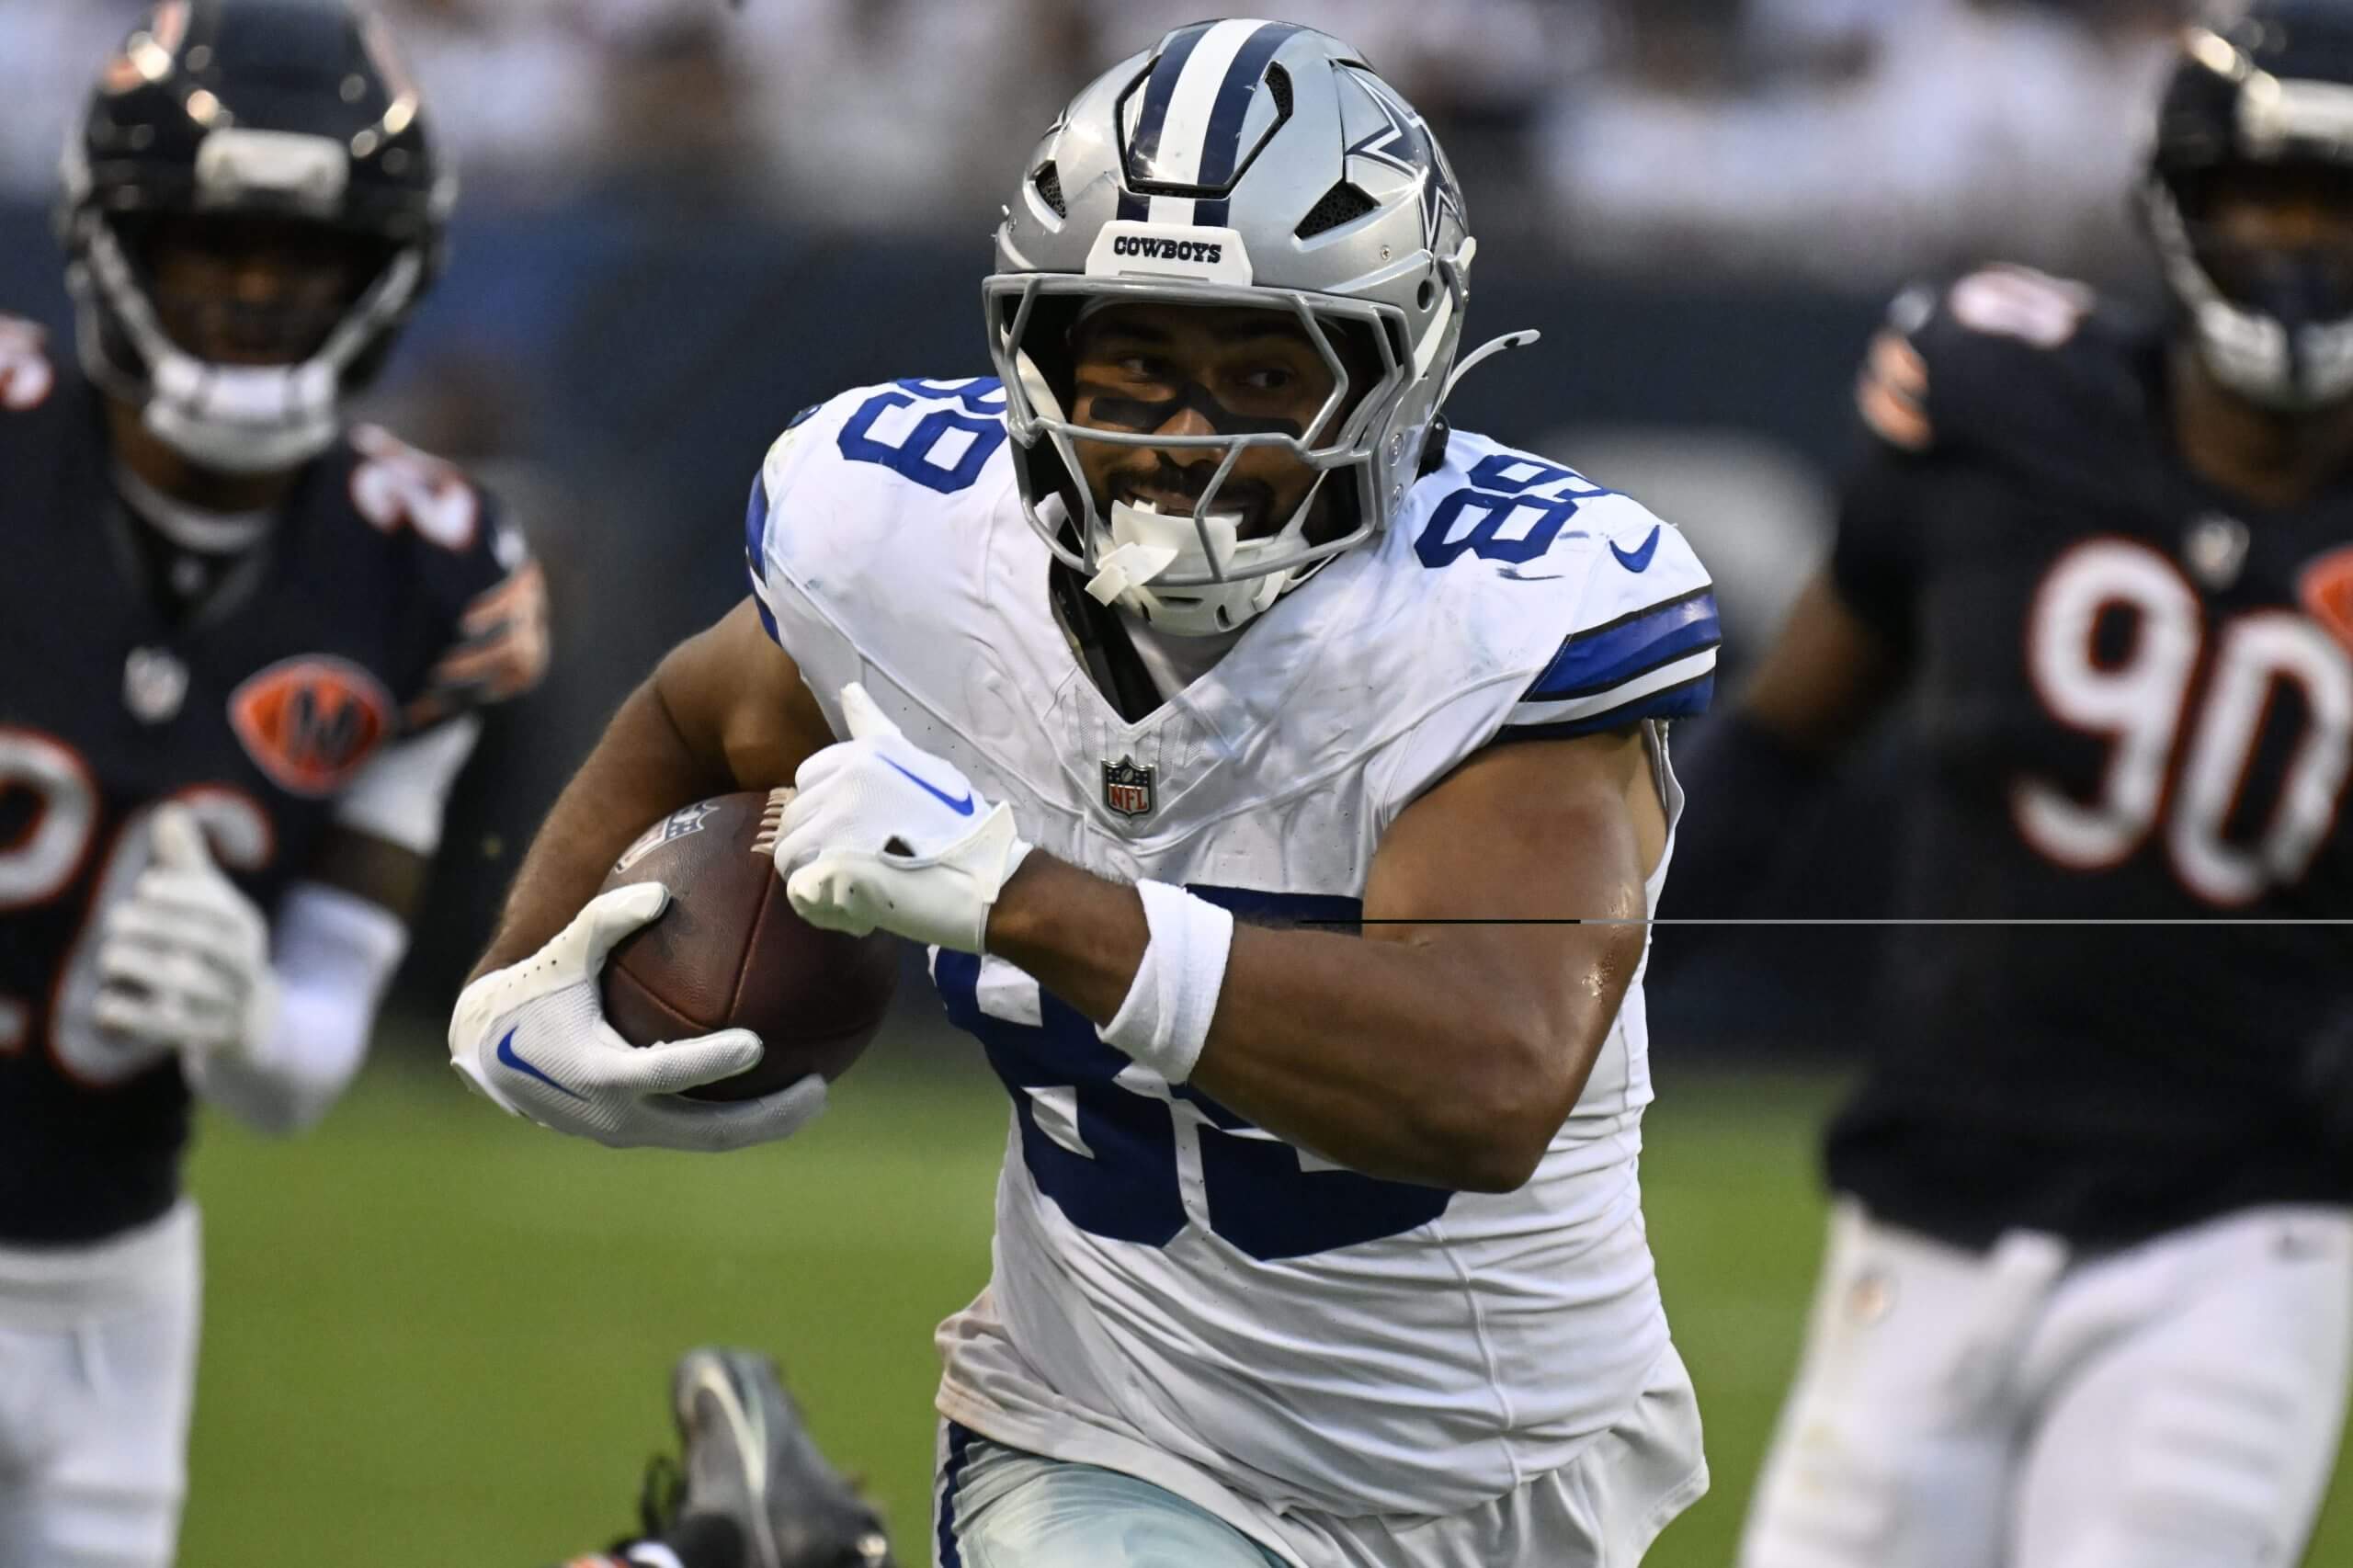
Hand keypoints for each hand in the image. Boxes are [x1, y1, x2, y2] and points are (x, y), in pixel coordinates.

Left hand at [93, 805, 276, 1071]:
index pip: (221, 908)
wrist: (250, 1023)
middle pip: (211, 945)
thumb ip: (187, 864)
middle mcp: (245, 965)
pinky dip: (138, 1018)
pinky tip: (104, 1004)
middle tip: (114, 918)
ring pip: (193, 986)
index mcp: (245, 928)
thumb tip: (169, 811)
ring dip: (147, 967)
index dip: (184, 895)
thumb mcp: (209, 908)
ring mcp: (231, 1004)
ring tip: (109, 955)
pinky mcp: (211, 1039)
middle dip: (162, 927)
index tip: (144, 886)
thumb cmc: (216, 951)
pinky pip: (177, 1031)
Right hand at [449, 883, 825, 1150]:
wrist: (487, 1054)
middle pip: (706, 1132)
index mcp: (599, 1075)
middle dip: (768, 1118)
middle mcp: (617, 1117)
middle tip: (820, 1090)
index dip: (710, 1065)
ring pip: (708, 1138)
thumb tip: (662, 893)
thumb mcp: (560, 954)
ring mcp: (628, 1133)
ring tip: (817, 1096)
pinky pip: (695, 1127)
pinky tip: (780, 1083)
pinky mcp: (635, 1133)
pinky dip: (738, 1112)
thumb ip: (606, 920)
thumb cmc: (530, 993)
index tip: (757, 1045)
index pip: (665, 1074)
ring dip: (764, 1124)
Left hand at [771, 683, 1030, 953]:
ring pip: (790, 852)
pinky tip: (852, 907)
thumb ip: (876, 732)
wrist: (984, 880)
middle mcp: (846, 778)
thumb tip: (849, 689)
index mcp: (865, 754)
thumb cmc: (959, 829)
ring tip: (857, 886)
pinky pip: (797, 885)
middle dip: (817, 844)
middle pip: (794, 816)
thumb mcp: (919, 766)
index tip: (859, 830)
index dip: (828, 811)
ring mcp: (837, 819)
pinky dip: (818, 903)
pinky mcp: (833, 862)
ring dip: (815, 874)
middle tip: (861, 864)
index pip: (808, 778)